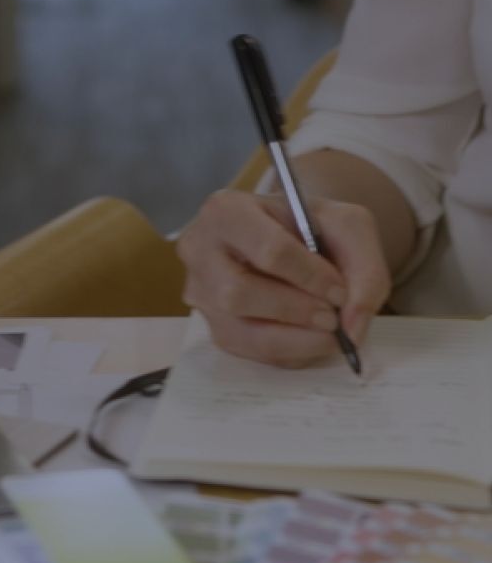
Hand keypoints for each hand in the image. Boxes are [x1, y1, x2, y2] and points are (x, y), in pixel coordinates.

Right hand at [178, 189, 391, 365]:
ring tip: (325, 330)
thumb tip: (352, 326)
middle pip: (239, 293)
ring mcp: (200, 291)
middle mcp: (199, 249)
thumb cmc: (312, 227)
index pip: (267, 251)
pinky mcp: (213, 325)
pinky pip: (249, 352)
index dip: (312, 278)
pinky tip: (306, 335)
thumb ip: (364, 270)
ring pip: (241, 331)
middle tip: (332, 318)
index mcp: (226, 210)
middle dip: (296, 312)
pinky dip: (289, 352)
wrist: (290, 236)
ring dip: (295, 339)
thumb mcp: (348, 226)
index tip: (341, 291)